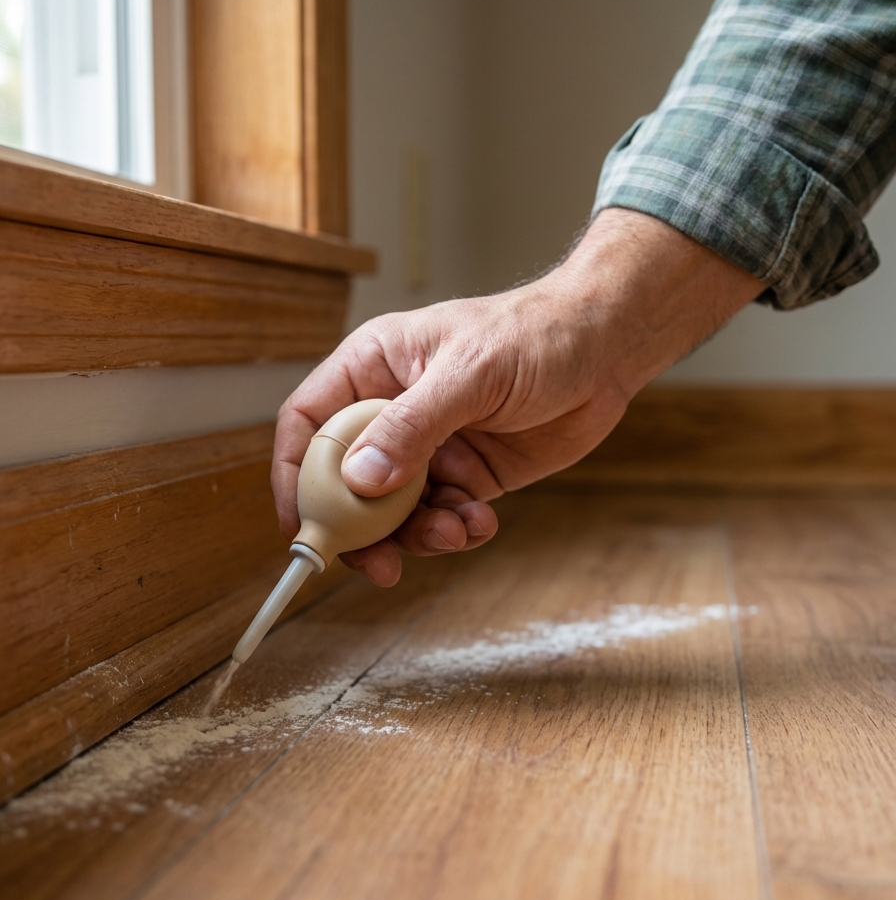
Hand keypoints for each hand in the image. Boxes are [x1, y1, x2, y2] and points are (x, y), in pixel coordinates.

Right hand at [272, 208, 761, 584]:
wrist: (606, 350)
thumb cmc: (535, 334)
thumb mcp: (468, 375)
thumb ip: (411, 428)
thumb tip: (358, 481)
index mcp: (374, 369)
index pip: (309, 424)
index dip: (294, 475)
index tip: (301, 525)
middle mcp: (393, 411)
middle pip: (345, 481)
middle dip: (360, 528)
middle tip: (379, 565)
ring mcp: (429, 448)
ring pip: (394, 512)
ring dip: (417, 535)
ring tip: (455, 529)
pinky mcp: (466, 476)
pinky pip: (441, 518)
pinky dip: (455, 531)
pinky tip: (481, 522)